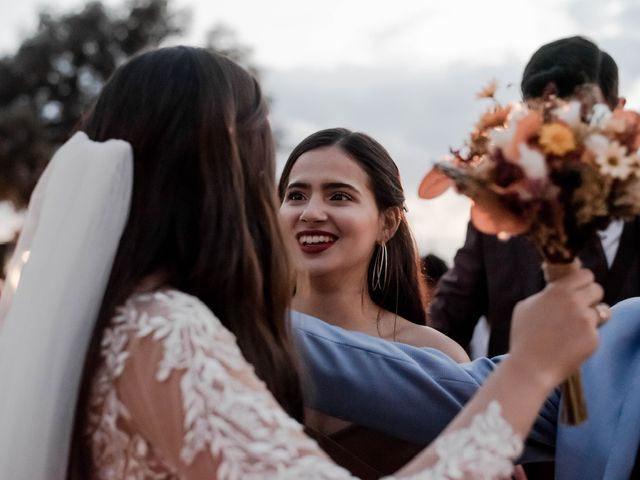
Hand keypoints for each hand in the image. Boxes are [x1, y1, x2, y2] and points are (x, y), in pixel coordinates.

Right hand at [508, 267, 605, 389]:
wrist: (530, 367)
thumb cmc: (524, 336)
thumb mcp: (525, 306)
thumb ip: (545, 294)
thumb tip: (556, 289)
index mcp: (558, 291)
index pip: (585, 274)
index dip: (582, 281)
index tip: (579, 288)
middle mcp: (575, 303)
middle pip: (597, 289)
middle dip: (590, 297)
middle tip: (580, 307)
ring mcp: (586, 322)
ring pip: (603, 311)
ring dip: (593, 316)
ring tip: (577, 327)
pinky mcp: (594, 339)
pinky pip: (596, 332)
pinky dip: (586, 337)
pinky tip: (571, 344)